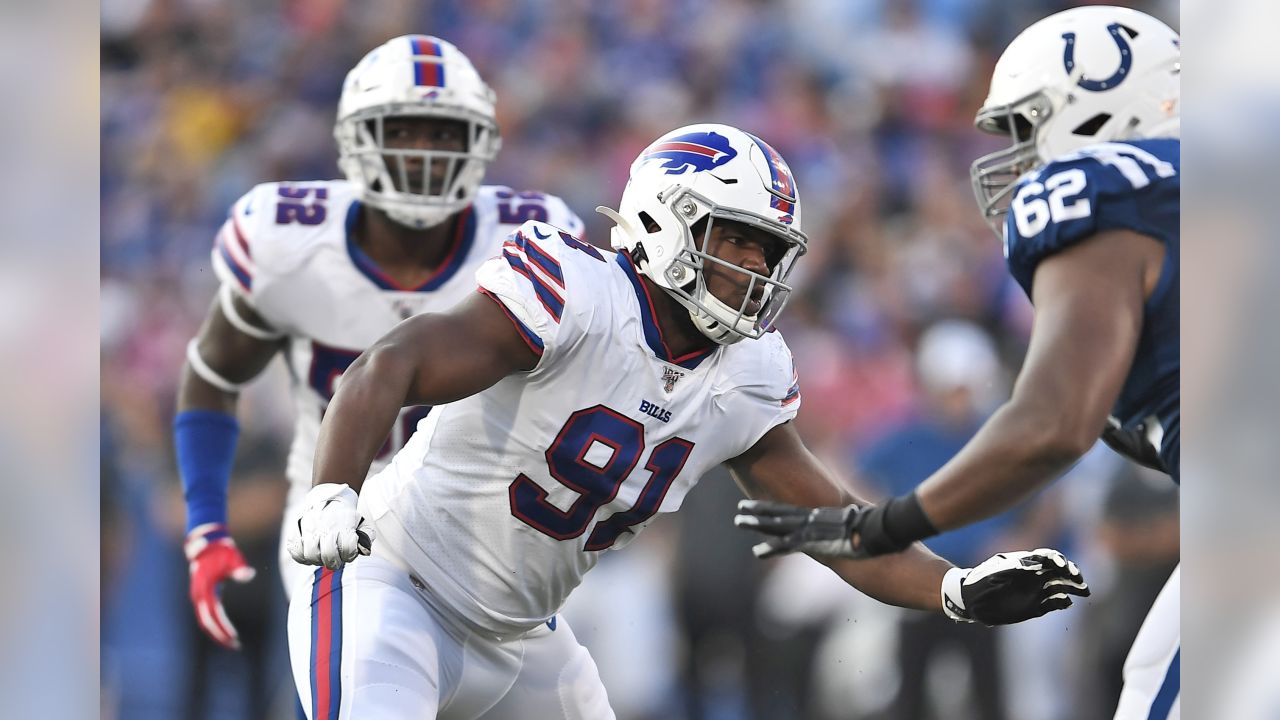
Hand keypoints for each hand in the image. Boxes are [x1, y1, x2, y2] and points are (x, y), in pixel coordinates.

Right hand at [185, 523, 256, 649]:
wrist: (207, 543)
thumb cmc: (222, 551)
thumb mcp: (233, 558)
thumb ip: (240, 569)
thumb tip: (249, 574)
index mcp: (204, 589)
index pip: (212, 615)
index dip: (222, 628)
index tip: (234, 638)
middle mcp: (198, 595)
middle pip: (206, 622)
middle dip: (219, 635)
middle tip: (235, 646)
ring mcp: (197, 596)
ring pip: (204, 620)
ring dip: (216, 631)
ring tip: (232, 641)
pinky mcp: (201, 595)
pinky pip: (206, 614)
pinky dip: (215, 623)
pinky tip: (225, 629)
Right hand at [285, 483, 373, 569]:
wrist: (330, 498)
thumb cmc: (346, 516)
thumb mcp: (361, 522)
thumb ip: (367, 536)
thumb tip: (364, 550)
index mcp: (343, 524)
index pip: (348, 548)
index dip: (350, 555)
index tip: (349, 552)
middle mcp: (326, 526)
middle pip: (329, 555)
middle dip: (334, 562)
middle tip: (335, 560)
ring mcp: (310, 527)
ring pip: (311, 555)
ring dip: (318, 560)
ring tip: (321, 557)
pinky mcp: (297, 529)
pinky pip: (295, 550)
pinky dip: (301, 557)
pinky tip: (309, 555)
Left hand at [733, 500, 860, 558]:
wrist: (873, 533)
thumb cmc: (867, 529)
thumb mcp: (852, 521)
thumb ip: (842, 521)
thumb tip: (843, 521)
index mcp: (816, 514)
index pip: (788, 508)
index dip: (770, 505)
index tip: (756, 502)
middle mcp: (810, 519)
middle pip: (777, 513)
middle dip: (757, 511)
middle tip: (740, 507)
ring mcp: (809, 530)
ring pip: (776, 525)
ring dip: (757, 523)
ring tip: (738, 521)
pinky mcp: (812, 542)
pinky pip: (787, 545)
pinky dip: (771, 548)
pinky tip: (757, 552)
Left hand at [942, 548, 1089, 625]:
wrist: (969, 600)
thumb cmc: (980, 583)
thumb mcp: (994, 573)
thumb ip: (1014, 569)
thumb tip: (1032, 564)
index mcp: (1025, 565)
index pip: (1047, 558)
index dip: (1058, 560)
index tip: (1063, 567)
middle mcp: (1033, 576)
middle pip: (1059, 571)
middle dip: (1071, 573)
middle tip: (1080, 580)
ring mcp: (1035, 591)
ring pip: (1060, 586)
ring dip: (1073, 587)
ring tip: (1084, 591)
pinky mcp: (1034, 606)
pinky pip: (1053, 603)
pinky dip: (1062, 602)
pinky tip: (1067, 603)